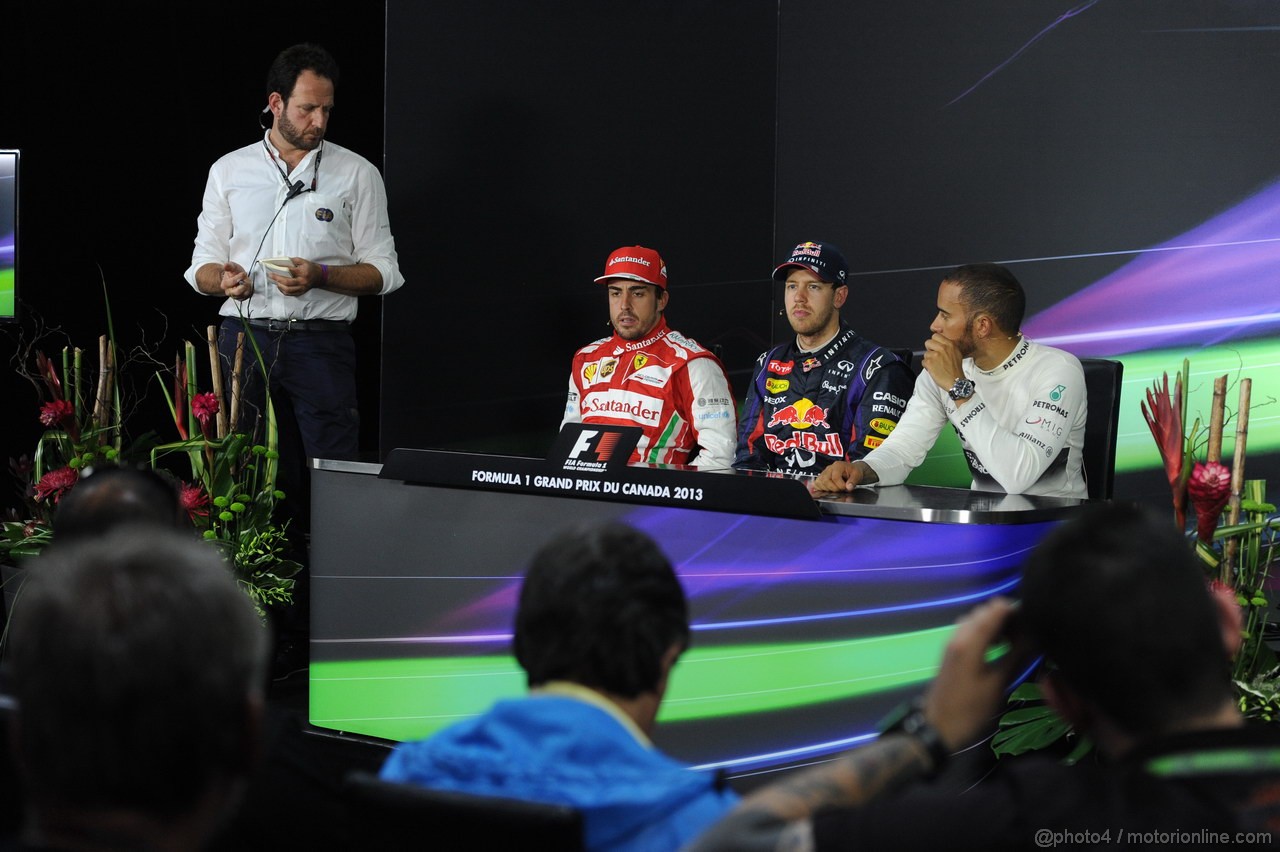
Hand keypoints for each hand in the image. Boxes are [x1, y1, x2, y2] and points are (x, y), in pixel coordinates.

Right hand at [219, 262, 252, 300]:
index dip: (239, 277)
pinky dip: (249, 290)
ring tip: (246, 281)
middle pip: (238, 291)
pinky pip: (247, 296)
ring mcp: (236, 296)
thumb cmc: (234, 272)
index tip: (243, 273)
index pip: (232, 282)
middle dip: (244, 284)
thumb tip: (225, 265)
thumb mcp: (232, 267)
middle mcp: (229, 292)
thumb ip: (229, 266)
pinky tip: (247, 285)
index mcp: (225, 285)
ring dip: (247, 286)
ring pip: (243, 294)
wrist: (238, 277)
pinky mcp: (241, 298)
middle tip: (246, 278)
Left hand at [268, 257, 319, 296]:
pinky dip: (283, 290)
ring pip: (288, 290)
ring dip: (279, 286)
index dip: (280, 270)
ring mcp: (302, 288)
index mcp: (303, 272)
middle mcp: (303, 281)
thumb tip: (280, 261)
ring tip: (275, 281)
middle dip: (277, 279)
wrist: (319, 276)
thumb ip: (292, 260)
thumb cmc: (310, 267)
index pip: (289, 271)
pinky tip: (280, 286)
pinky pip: (290, 294)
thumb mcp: (302, 261)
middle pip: (287, 282)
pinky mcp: (301, 292)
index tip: (272, 268)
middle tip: (271, 276)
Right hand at [813, 460, 861, 491]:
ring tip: (835, 488)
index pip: (835, 477)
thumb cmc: (853, 471)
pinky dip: (820, 488)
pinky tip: (827, 489)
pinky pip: (816, 483)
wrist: (852, 470)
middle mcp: (829, 468)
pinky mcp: (821, 477)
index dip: (840, 485)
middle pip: (825, 480)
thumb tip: (848, 487)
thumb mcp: (857, 475)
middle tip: (840, 489)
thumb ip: (853, 481)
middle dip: (833, 488)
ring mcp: (824, 472)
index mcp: (838, 466)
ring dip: (827, 489)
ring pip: (819, 482)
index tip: (846, 488)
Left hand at [921, 333, 965, 394]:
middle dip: (929, 349)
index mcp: (950, 344)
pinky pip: (923, 362)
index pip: (935, 336)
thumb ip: (948, 347)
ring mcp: (935, 355)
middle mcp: (942, 348)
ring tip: (936, 365)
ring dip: (929, 360)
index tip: (935, 348)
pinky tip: (934, 370)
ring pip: (925, 354)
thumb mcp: (956, 353)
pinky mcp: (929, 363)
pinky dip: (927, 367)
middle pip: (927, 342)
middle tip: (934, 356)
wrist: (956, 381)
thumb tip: (939, 343)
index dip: (934, 342)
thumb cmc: (956, 369)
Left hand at [923, 597, 1021, 750]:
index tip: (1033, 621)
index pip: (995, 609)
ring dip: (994, 623)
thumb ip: (1016, 656)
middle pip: (985, 611)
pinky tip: (998, 646)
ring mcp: (951, 641)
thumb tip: (1035, 637)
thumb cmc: (970, 709)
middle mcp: (958, 635)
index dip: (1016, 610)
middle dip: (1006, 616)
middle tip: (1026, 633)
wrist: (937, 726)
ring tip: (1015, 640)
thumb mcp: (997, 684)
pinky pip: (968, 630)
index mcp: (970, 641)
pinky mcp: (950, 650)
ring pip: (975, 619)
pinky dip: (984, 631)